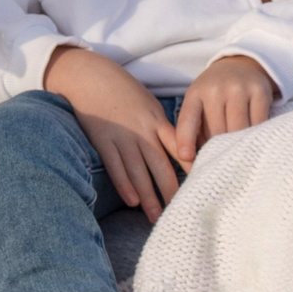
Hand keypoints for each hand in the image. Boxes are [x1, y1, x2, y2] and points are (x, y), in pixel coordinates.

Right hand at [44, 45, 184, 220]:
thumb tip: (178, 147)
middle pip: (161, 166)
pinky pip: (115, 166)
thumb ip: (161, 126)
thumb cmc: (121, 90)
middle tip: (182, 211)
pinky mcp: (102, 140)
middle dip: (171, 191)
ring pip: (138, 172)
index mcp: (156, 120)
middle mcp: (142, 131)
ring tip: (156, 216)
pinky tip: (132, 200)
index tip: (204, 185)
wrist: (89, 75)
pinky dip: (124, 184)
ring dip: (148, 196)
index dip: (192, 168)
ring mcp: (121, 136)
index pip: (179, 148)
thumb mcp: (147, 103)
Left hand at [172, 55, 275, 162]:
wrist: (241, 65)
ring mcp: (239, 89)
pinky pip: (258, 123)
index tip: (185, 157)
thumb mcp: (199, 103)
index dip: (185, 140)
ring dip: (238, 146)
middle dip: (218, 149)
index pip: (188, 119)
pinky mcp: (260, 92)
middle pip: (217, 131)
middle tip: (221, 164)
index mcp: (196, 93)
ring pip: (238, 129)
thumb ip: (195, 128)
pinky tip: (253, 142)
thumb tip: (193, 161)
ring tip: (237, 157)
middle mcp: (216, 89)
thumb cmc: (215, 93)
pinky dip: (255, 136)